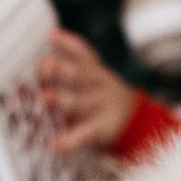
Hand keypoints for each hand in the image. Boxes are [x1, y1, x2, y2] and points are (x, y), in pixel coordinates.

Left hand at [36, 28, 141, 153]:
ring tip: (43, 98)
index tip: (52, 35)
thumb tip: (41, 66)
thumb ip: (71, 73)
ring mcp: (101, 107)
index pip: (84, 54)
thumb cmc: (104, 100)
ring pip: (81, 101)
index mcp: (97, 72)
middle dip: (61, 69)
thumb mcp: (94, 81)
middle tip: (44, 66)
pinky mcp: (102, 128)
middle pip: (81, 74)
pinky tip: (54, 146)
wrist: (140, 123)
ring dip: (62, 99)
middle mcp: (99, 86)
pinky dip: (69, 141)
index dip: (68, 43)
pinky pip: (84, 134)